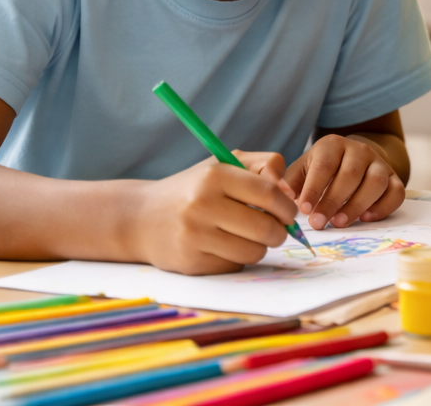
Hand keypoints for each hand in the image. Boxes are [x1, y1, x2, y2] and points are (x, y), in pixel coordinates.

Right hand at [129, 158, 295, 274]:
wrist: (140, 218)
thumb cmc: (193, 189)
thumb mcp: (224, 165)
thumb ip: (264, 165)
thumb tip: (290, 191)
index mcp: (214, 176)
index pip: (270, 194)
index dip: (287, 207)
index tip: (289, 212)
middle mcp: (202, 205)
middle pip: (266, 227)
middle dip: (280, 231)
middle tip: (276, 229)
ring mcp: (194, 236)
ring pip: (253, 251)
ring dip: (260, 247)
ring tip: (249, 237)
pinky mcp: (189, 263)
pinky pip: (233, 266)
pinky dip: (237, 258)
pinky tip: (224, 247)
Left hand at [281, 135, 405, 229]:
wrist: (352, 159)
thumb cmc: (321, 170)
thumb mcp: (302, 169)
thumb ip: (289, 182)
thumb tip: (282, 195)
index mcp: (333, 145)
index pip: (325, 164)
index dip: (314, 188)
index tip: (304, 210)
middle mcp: (360, 150)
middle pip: (350, 174)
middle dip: (333, 201)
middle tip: (319, 223)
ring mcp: (380, 163)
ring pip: (376, 182)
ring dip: (357, 205)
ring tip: (340, 223)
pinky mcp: (394, 178)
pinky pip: (396, 192)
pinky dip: (383, 207)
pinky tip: (366, 219)